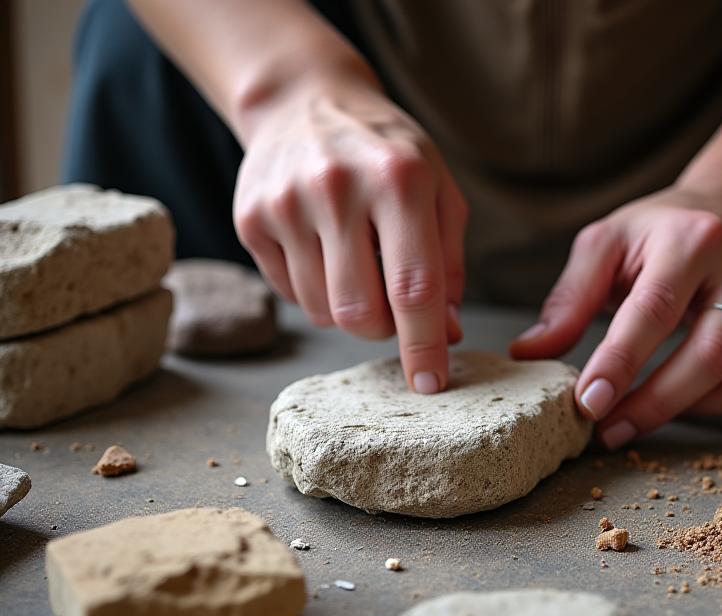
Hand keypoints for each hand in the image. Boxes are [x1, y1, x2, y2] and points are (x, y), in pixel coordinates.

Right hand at [232, 74, 466, 392]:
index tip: (431, 384)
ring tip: (355, 264)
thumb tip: (448, 334)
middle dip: (383, 330)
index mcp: (399, 180)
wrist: (305, 100)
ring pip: (321, 312)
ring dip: (347, 309)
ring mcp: (285, 203)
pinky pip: (289, 294)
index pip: (414, 286)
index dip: (424, 345)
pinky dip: (314, 290)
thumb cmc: (387, 152)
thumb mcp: (438, 190)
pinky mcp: (249, 218)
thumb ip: (448, 263)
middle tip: (392, 307)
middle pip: (359, 313)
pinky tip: (322, 249)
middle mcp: (337, 188)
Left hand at [510, 184, 721, 447]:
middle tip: (603, 429)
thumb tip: (529, 353)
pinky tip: (670, 404)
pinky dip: (707, 408)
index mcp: (691, 240)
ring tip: (625, 424)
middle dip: (651, 403)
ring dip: (675, 413)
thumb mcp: (604, 244)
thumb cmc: (657, 230)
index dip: (620, 363)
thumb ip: (569, 299)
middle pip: (705, 355)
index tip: (586, 403)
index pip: (654, 310)